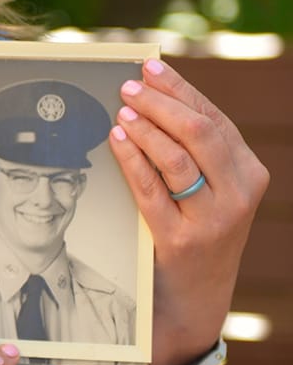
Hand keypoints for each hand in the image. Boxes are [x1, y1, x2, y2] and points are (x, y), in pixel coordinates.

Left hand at [109, 58, 269, 364]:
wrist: (195, 297)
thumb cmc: (195, 228)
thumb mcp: (208, 186)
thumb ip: (189, 146)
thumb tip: (149, 89)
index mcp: (249, 172)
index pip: (213, 118)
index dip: (179, 89)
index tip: (149, 67)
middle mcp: (239, 194)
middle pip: (199, 132)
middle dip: (160, 103)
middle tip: (127, 87)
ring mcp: (213, 220)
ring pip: (177, 159)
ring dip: (145, 128)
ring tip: (121, 111)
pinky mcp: (181, 240)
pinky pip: (151, 190)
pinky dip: (131, 160)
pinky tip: (116, 141)